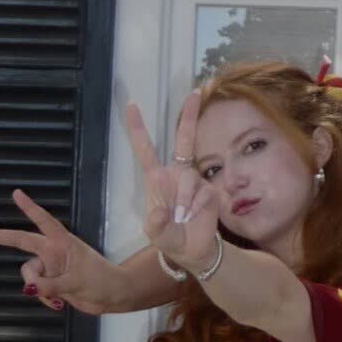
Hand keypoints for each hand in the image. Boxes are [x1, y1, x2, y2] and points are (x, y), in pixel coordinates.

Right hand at [0, 190, 125, 313]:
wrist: (114, 297)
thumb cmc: (102, 282)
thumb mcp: (75, 283)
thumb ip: (49, 286)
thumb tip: (27, 288)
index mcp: (63, 244)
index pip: (44, 221)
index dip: (29, 208)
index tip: (16, 193)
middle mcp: (54, 252)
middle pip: (22, 242)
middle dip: (0, 237)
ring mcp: (52, 267)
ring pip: (29, 274)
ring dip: (36, 288)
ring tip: (55, 298)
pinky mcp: (52, 281)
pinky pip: (36, 289)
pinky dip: (43, 298)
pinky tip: (57, 304)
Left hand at [125, 91, 220, 271]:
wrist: (193, 250)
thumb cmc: (169, 237)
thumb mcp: (155, 233)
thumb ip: (155, 223)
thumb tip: (161, 213)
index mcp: (157, 178)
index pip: (145, 148)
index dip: (137, 127)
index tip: (132, 104)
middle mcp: (176, 173)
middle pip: (184, 139)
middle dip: (189, 115)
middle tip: (194, 91)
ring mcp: (194, 180)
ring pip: (189, 179)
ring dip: (184, 202)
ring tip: (181, 218)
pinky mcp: (209, 190)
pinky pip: (202, 193)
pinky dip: (196, 208)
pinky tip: (193, 217)